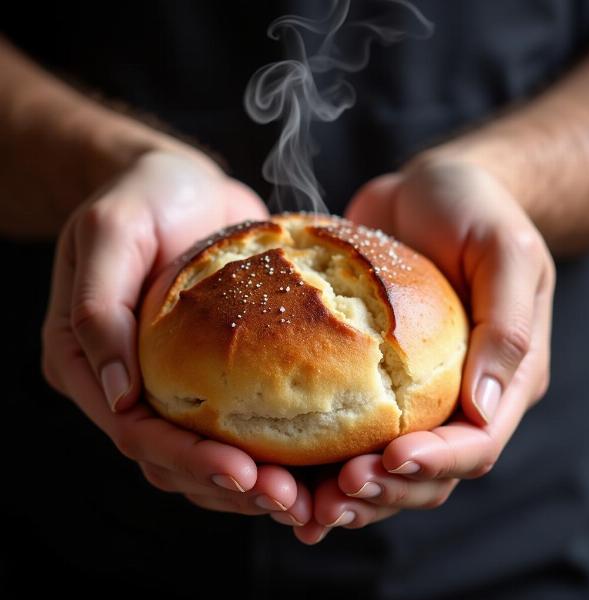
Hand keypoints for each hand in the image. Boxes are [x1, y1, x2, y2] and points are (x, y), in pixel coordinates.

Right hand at [42, 150, 310, 524]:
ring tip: (304, 499)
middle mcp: (125, 383)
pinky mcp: (209, 374)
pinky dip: (268, 452)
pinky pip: (235, 426)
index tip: (244, 473)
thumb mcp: (112, 230)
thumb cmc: (142, 196)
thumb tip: (116, 387)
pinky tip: (309, 466)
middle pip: (171, 459)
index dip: (186, 459)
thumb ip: (98, 306)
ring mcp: (168, 383)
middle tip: (287, 499)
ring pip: (203, 456)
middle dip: (227, 485)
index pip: (134, 432)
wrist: (182, 183)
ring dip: (252, 484)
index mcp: (87, 360)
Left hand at [293, 154, 554, 543]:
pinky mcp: (373, 377)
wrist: (430, 188)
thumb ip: (507, 326)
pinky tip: (287, 475)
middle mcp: (459, 395)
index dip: (435, 462)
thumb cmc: (475, 208)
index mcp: (502, 377)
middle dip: (384, 491)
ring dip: (349, 492)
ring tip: (303, 505)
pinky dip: (322, 460)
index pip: (476, 443)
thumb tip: (486, 407)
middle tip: (333, 496)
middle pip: (427, 471)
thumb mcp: (504, 252)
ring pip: (385, 465)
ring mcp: (414, 391)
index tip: (387, 461)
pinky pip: (350, 429)